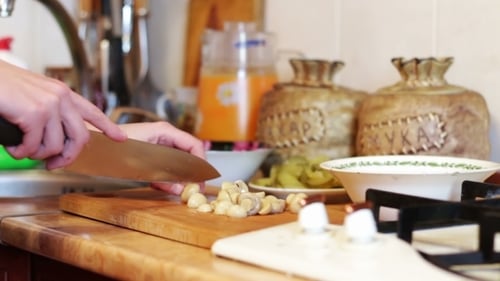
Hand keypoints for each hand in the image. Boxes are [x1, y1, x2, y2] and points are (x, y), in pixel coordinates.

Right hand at [0, 60, 125, 168]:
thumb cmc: (4, 87)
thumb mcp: (34, 95)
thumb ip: (50, 112)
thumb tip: (57, 140)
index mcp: (63, 93)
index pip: (93, 112)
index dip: (108, 127)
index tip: (121, 138)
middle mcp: (61, 98)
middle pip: (81, 138)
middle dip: (68, 157)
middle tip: (54, 165)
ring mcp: (49, 105)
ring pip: (56, 146)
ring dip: (37, 154)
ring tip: (23, 149)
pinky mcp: (34, 114)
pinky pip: (34, 146)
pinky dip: (21, 153)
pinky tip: (13, 147)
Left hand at [117, 121, 205, 193]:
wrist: (93, 147)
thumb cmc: (115, 148)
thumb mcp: (143, 163)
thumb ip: (164, 177)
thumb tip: (181, 189)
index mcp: (165, 131)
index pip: (193, 145)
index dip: (201, 163)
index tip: (203, 179)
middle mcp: (164, 137)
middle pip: (188, 154)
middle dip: (193, 172)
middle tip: (197, 189)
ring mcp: (158, 146)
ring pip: (178, 162)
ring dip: (182, 177)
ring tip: (185, 191)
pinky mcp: (151, 156)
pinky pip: (167, 167)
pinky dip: (170, 178)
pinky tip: (171, 187)